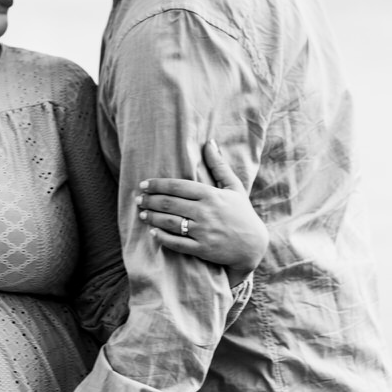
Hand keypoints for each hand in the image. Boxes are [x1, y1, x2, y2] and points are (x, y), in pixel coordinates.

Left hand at [136, 139, 267, 274]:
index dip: (158, 185)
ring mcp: (204, 232)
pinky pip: (177, 243)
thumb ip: (219, 166)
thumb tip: (209, 142)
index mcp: (211, 195)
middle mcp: (206, 212)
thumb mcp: (234, 187)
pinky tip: (153, 233)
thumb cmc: (242, 213)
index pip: (178, 186)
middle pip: (170, 204)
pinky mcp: (203, 249)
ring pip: (170, 222)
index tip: (144, 184)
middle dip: (150, 200)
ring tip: (142, 214)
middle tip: (138, 199)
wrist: (254, 245)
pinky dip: (162, 238)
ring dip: (152, 217)